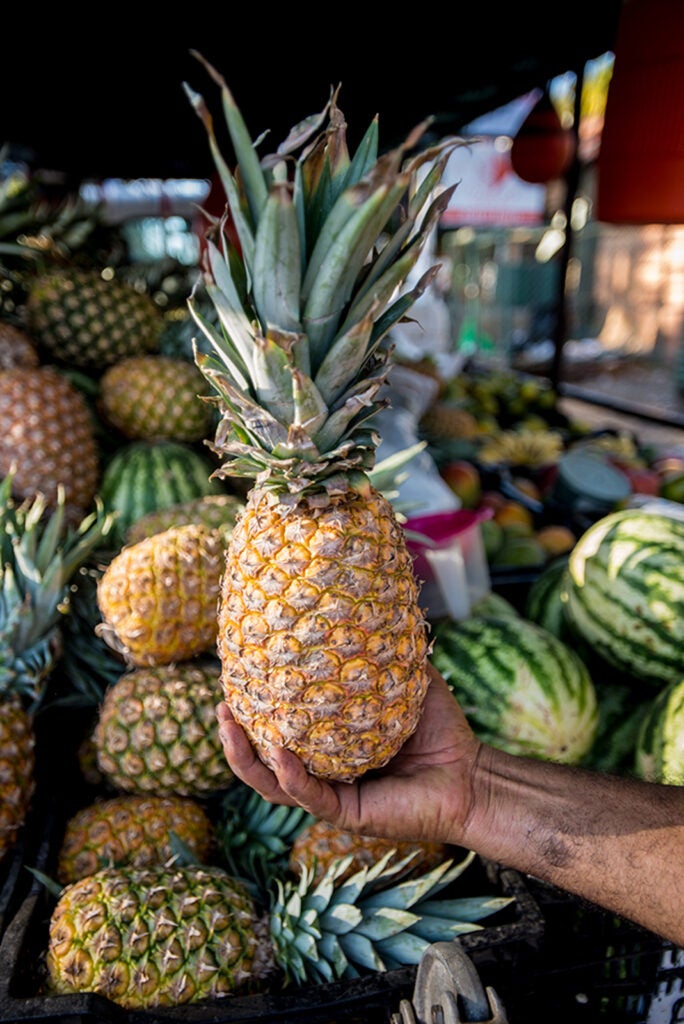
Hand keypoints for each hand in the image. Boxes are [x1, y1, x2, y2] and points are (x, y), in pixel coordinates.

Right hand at [216, 663, 481, 845]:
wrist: (471, 774)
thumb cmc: (441, 729)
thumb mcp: (404, 682)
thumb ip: (383, 652)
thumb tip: (368, 603)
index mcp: (327, 744)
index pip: (279, 728)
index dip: (253, 708)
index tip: (234, 676)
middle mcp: (322, 771)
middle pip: (263, 758)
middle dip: (234, 736)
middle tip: (219, 704)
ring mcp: (331, 794)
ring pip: (272, 784)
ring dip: (245, 759)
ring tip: (228, 726)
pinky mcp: (347, 814)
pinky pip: (309, 796)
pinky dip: (290, 776)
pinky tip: (279, 752)